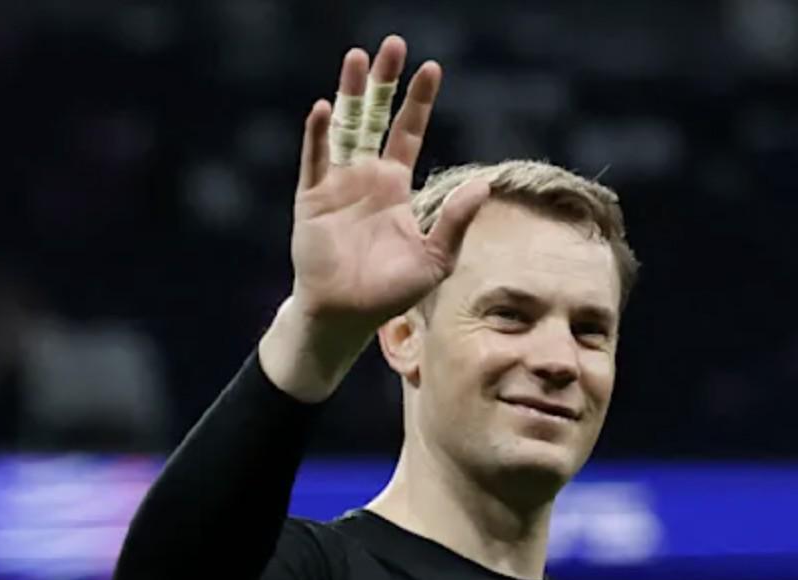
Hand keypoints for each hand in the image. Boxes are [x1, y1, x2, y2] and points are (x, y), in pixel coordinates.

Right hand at [290, 35, 489, 334]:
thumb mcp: (436, 258)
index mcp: (394, 186)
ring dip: (350, 93)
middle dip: (384, 83)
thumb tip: (486, 184)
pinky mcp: (311, 199)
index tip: (432, 68)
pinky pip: (314, 160)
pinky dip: (318, 135)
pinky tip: (323, 109)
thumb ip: (456, 220)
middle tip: (393, 45)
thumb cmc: (390, 293)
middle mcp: (364, 177)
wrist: (346, 316)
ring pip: (344, 127)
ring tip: (357, 58)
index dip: (419, 101)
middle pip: (375, 117)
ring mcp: (336, 184)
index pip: (408, 132)